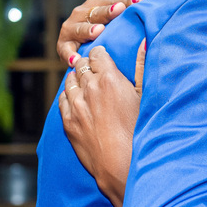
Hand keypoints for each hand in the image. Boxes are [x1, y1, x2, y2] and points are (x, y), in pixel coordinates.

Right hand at [57, 0, 140, 65]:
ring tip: (98, 31)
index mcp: (98, 2)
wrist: (80, 43)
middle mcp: (83, 12)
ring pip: (80, 28)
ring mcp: (71, 28)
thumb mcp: (119, 10)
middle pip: (97, 11)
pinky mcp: (63, 45)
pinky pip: (65, 50)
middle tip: (119, 9)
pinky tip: (76, 59)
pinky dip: (69, 55)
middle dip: (108, 11)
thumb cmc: (107, 25)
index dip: (127, 0)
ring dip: (88, 30)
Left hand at [59, 42, 146, 206]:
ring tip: (87, 85)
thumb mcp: (144, 97)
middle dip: (89, 65)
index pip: (98, 54)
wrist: (121, 165)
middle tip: (97, 72)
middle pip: (83, 65)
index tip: (105, 59)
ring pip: (70, 80)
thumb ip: (142, 66)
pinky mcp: (68, 121)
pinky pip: (62, 98)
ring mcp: (76, 105)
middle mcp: (90, 88)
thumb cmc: (139, 131)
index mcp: (110, 78)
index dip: (102, 55)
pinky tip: (77, 99)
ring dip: (78, 78)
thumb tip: (144, 41)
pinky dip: (69, 95)